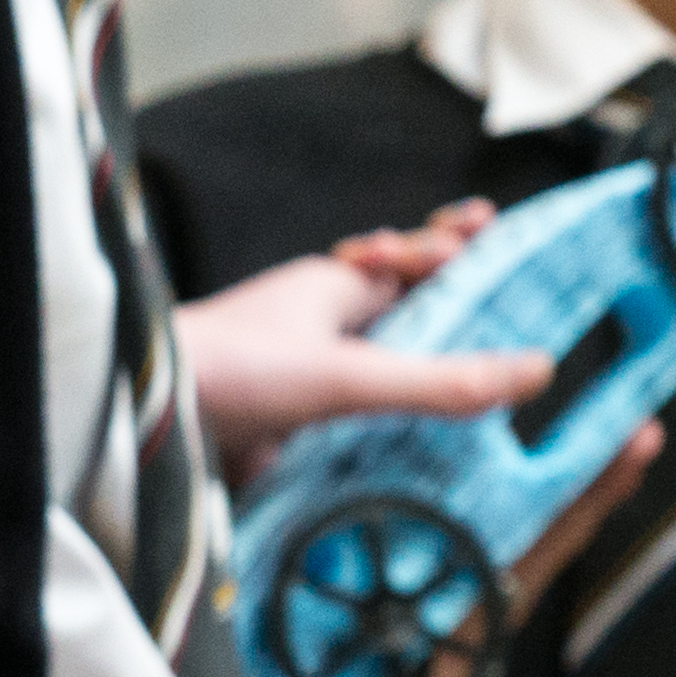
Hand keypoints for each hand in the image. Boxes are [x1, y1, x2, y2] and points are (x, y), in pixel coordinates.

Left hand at [182, 205, 539, 475]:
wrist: (139, 420)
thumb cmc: (230, 372)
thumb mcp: (348, 376)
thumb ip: (439, 380)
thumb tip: (536, 370)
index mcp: (333, 290)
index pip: (414, 260)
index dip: (455, 246)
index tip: (495, 228)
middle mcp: (314, 323)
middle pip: (394, 308)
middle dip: (439, 306)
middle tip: (494, 304)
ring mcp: (292, 370)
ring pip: (367, 363)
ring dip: (408, 372)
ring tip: (466, 385)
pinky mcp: (275, 420)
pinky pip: (336, 415)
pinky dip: (370, 425)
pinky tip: (398, 448)